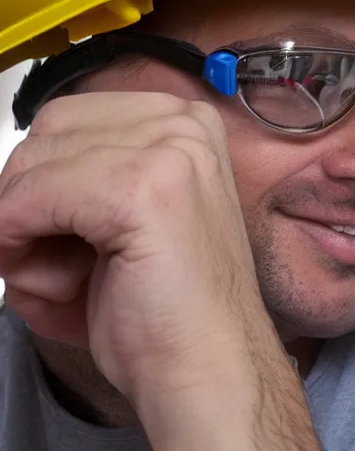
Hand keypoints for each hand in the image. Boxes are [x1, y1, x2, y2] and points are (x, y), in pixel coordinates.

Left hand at [0, 92, 319, 449]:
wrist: (209, 362)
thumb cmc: (170, 303)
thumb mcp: (129, 214)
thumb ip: (83, 173)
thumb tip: (13, 179)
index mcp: (185, 126)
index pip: (71, 119)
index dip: (46, 179)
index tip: (55, 225)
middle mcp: (183, 124)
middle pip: (49, 133)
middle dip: (30, 198)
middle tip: (52, 257)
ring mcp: (170, 149)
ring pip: (33, 163)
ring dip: (23, 227)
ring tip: (67, 276)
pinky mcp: (143, 187)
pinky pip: (30, 197)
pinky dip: (18, 241)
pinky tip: (62, 280)